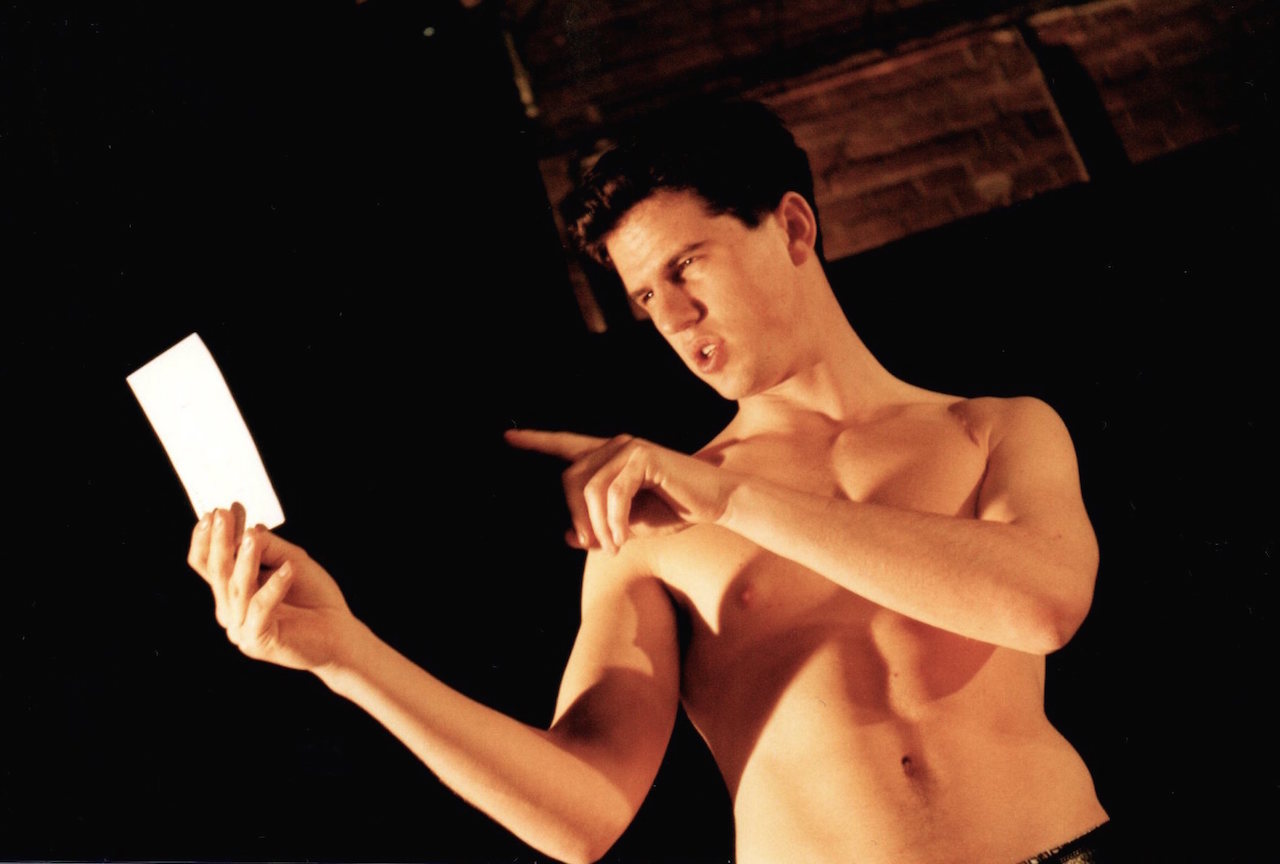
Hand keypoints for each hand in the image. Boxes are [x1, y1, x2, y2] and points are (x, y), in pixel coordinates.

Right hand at [187, 503, 354, 671]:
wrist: (339, 633)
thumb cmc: (315, 597)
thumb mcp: (292, 561)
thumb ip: (269, 548)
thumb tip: (249, 529)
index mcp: (233, 592)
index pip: (209, 563)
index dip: (211, 536)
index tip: (222, 509)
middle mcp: (231, 610)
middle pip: (216, 573)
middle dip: (218, 541)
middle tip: (221, 514)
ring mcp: (241, 628)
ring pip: (237, 588)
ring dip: (244, 559)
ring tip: (251, 535)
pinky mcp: (257, 641)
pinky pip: (260, 608)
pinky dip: (274, 587)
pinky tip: (288, 569)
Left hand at [504, 429, 738, 554]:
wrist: (716, 503)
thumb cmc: (674, 511)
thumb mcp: (629, 525)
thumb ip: (598, 527)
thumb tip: (566, 535)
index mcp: (610, 457)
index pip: (566, 446)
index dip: (537, 442)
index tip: (508, 439)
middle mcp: (617, 445)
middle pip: (571, 478)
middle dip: (577, 516)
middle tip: (595, 545)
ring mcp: (630, 448)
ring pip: (590, 489)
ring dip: (598, 525)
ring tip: (614, 545)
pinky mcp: (645, 457)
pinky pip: (613, 493)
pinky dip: (614, 521)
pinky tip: (623, 537)